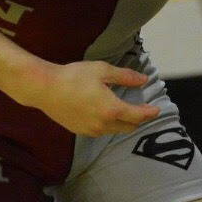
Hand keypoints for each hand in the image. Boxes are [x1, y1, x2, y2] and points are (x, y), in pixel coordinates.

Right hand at [34, 60, 159, 135]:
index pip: (138, 116)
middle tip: (142, 110)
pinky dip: (108, 124)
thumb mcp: (102, 71)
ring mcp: (90, 130)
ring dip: (122, 122)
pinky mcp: (79, 131)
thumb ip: (125, 77)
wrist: (45, 88)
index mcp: (112, 109)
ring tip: (123, 110)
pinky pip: (100, 130)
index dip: (149, 113)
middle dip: (138, 119)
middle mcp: (103, 124)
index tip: (156, 109)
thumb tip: (143, 80)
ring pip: (114, 130)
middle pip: (128, 127)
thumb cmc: (74, 76)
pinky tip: (104, 113)